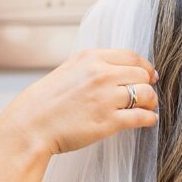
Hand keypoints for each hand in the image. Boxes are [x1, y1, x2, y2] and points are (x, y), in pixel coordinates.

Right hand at [0, 48, 158, 155]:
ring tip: (148, 108)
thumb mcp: (68, 70)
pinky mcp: (109, 122)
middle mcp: (101, 75)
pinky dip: (149, 118)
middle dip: (147, 85)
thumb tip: (117, 71)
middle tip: (146, 95)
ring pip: (146, 94)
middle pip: (141, 75)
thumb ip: (92, 67)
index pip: (131, 57)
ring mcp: (106, 98)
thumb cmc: (45, 102)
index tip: (148, 75)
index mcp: (91, 58)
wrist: (30, 125)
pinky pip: (141, 117)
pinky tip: (148, 121)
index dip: (144, 67)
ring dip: (151, 102)